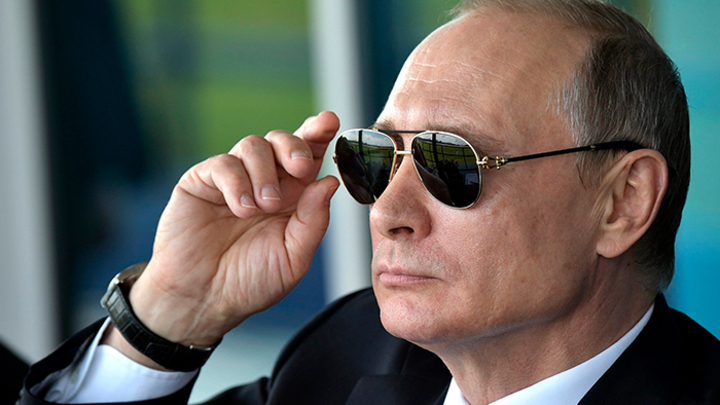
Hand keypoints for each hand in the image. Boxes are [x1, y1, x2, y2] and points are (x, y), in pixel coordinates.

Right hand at [112, 112, 340, 354]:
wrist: (203, 299)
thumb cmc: (250, 282)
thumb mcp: (294, 257)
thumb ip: (313, 221)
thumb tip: (330, 182)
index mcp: (293, 197)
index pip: (309, 156)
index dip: (319, 133)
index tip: (330, 121)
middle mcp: (265, 182)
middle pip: (283, 140)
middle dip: (295, 146)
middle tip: (300, 168)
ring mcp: (233, 179)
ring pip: (254, 145)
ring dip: (265, 173)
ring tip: (264, 207)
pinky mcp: (203, 182)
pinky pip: (224, 164)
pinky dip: (237, 183)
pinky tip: (242, 209)